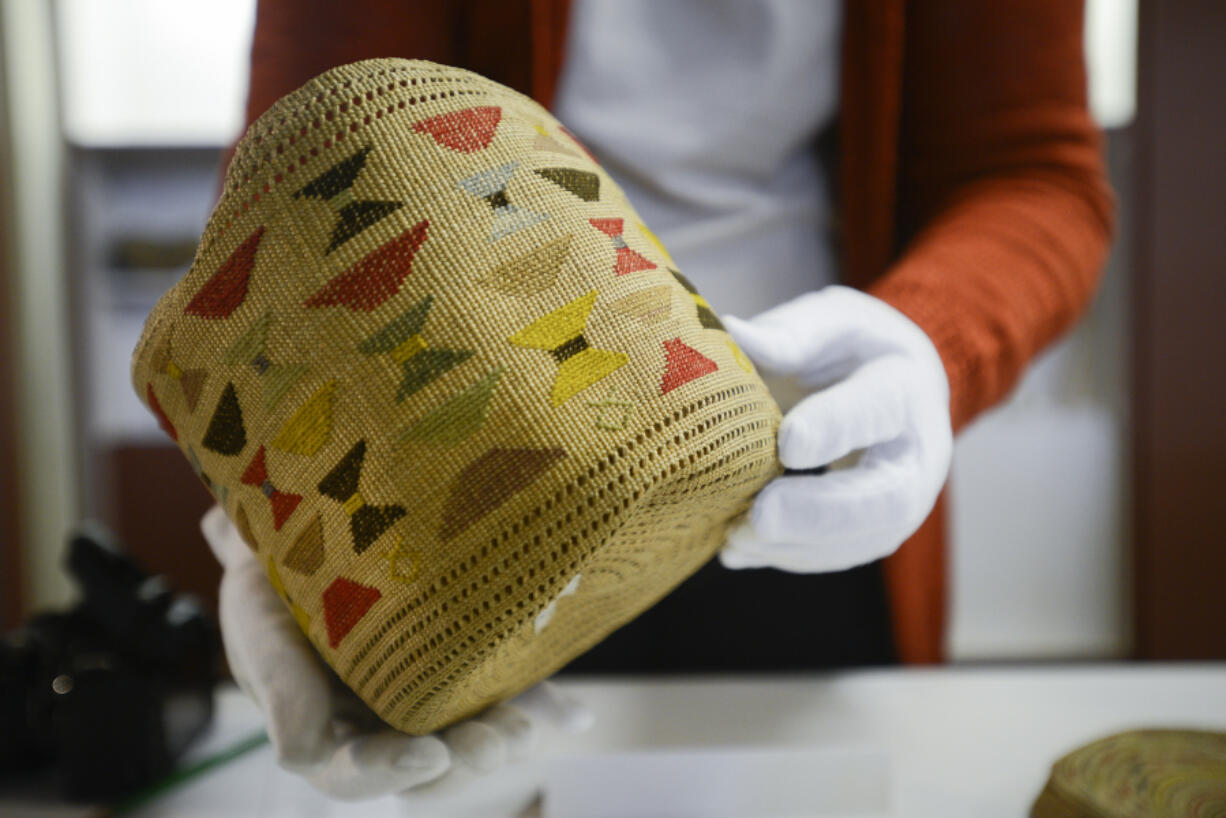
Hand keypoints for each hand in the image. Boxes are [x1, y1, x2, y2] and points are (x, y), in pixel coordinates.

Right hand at [200, 505, 592, 801]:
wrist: (305, 519)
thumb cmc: (271, 575)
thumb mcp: (259, 621)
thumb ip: (280, 689)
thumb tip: (303, 757)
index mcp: (326, 728)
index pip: (354, 774)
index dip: (390, 774)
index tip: (431, 756)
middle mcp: (383, 721)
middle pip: (426, 765)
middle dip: (464, 760)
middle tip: (497, 741)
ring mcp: (428, 695)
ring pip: (469, 732)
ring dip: (503, 736)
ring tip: (527, 729)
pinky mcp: (467, 663)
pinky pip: (508, 688)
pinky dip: (543, 705)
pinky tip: (576, 718)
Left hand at [718, 285, 952, 573]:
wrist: (900, 385)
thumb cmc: (856, 350)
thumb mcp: (830, 322)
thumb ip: (788, 334)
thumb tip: (728, 333)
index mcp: (905, 385)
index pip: (876, 411)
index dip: (833, 430)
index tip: (785, 444)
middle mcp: (919, 453)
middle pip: (884, 499)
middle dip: (818, 513)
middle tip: (759, 517)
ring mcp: (905, 500)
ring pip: (862, 540)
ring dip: (795, 546)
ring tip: (735, 538)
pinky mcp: (878, 530)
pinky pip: (841, 555)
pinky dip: (788, 556)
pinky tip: (739, 549)